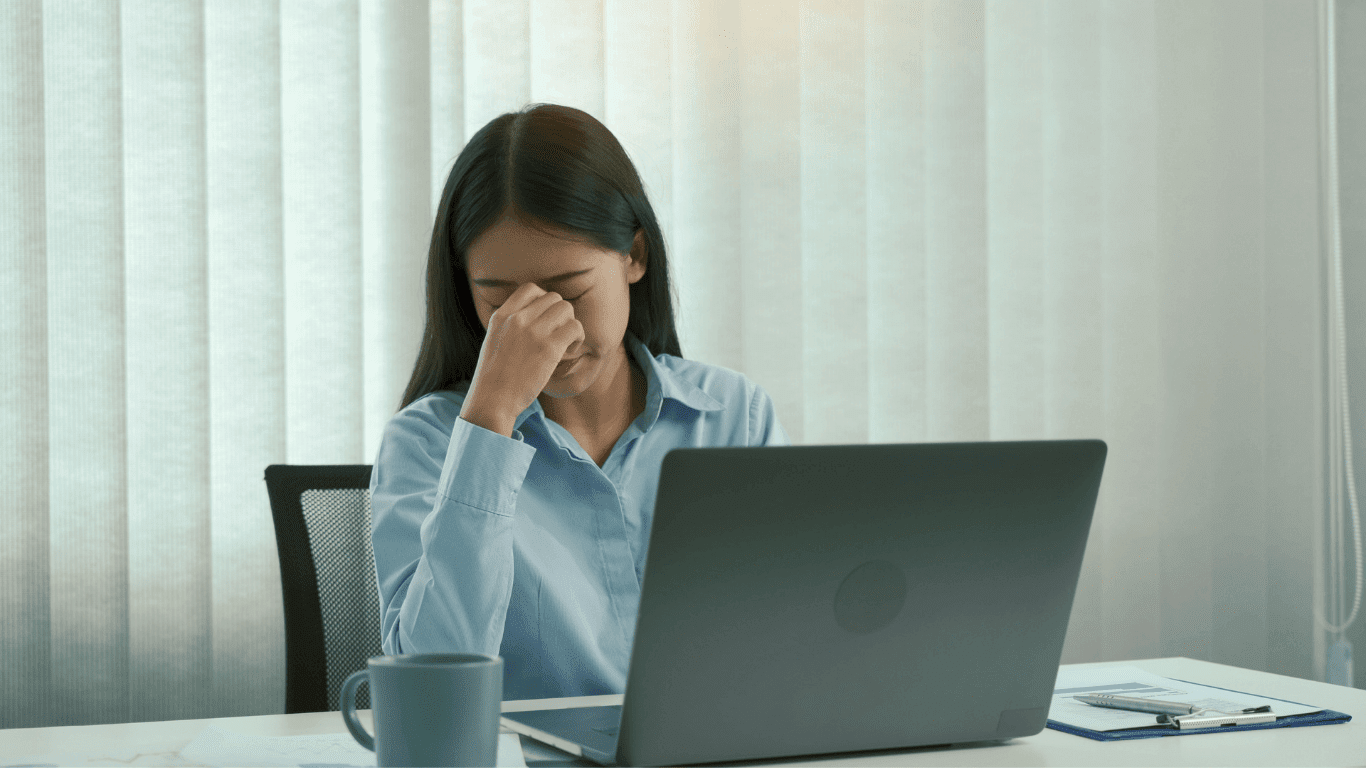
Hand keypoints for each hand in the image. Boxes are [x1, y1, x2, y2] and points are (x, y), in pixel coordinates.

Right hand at [461, 283, 584, 428]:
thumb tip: (532, 320)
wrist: (492, 400)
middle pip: (553, 297)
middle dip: (560, 315)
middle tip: (557, 335)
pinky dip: (577, 338)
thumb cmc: (494, 378)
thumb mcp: (494, 342)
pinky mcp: (549, 347)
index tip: (545, 319)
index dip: (544, 301)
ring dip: (570, 325)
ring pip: (566, 308)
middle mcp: (517, 319)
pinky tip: (567, 352)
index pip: (530, 289)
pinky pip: (575, 327)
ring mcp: (533, 332)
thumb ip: (510, 327)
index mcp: (502, 315)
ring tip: (564, 344)